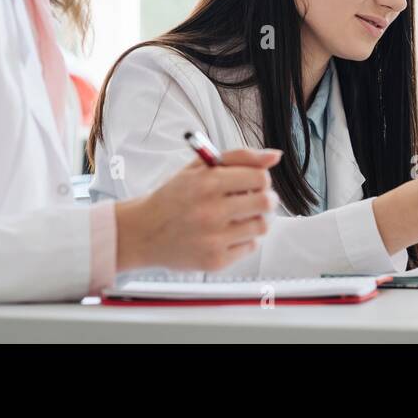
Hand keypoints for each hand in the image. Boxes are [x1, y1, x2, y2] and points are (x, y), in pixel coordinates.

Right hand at [115, 147, 282, 270]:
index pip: (260, 177)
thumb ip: (239, 157)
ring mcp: (214, 239)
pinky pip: (250, 247)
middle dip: (264, 198)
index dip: (260, 178)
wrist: (143, 232)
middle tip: (253, 199)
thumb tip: (274, 156)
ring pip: (261, 226)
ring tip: (238, 217)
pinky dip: (244, 239)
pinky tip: (226, 233)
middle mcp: (211, 212)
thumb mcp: (199, 168)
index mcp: (208, 183)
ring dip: (255, 219)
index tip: (252, 182)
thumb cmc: (173, 198)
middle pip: (266, 202)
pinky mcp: (215, 261)